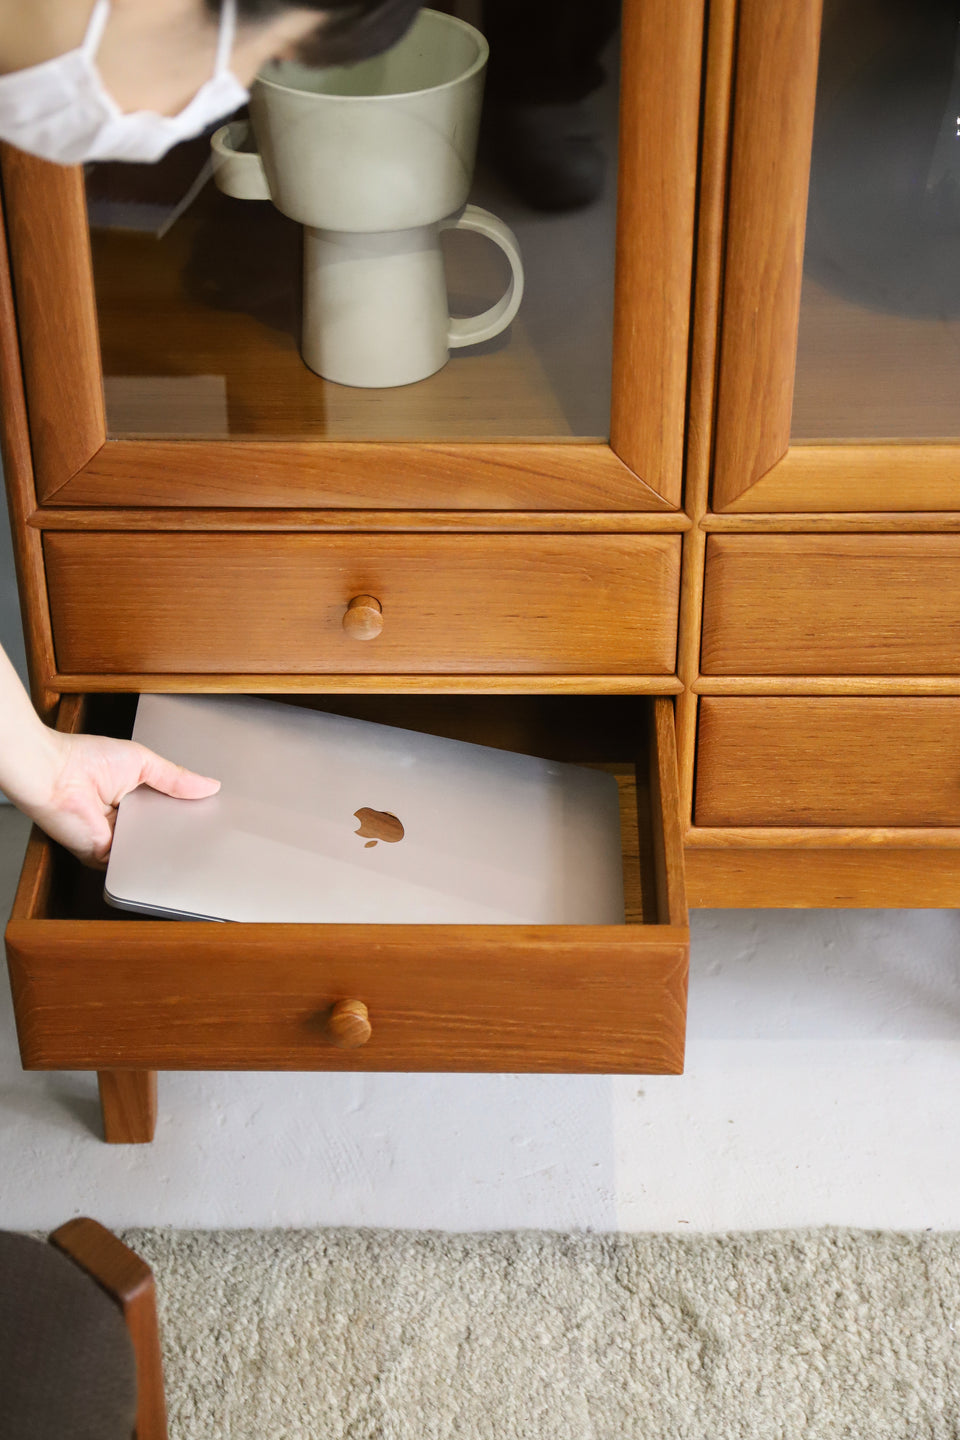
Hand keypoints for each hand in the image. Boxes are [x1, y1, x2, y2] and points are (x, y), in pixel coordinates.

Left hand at [20, 729, 219, 869]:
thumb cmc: (86, 759)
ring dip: (164, 844)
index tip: (210, 810)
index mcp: (132, 796)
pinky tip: (162, 848)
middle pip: (161, 831)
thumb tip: (209, 785)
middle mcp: (123, 820)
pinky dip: (145, 857)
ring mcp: (114, 840)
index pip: (167, 809)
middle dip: (180, 829)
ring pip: (149, 849)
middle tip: (207, 828)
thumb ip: (176, 777)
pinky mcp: (104, 857)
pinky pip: (132, 863)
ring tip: (188, 838)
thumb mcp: (144, 762)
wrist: (55, 774)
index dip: (186, 810)